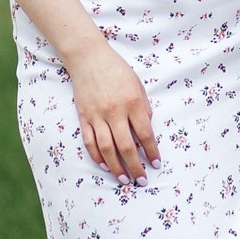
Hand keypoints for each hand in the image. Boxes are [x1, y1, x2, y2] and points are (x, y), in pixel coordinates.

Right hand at [69, 42, 158, 183]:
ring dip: (116, 167)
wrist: (89, 58)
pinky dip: (97, 157)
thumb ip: (144, 108)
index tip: (155, 164)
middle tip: (141, 180)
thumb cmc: (117, 70)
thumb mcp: (137, 85)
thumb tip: (146, 131)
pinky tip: (105, 165)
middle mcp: (115, 112)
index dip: (151, 152)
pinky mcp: (84, 117)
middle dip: (135, 167)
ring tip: (124, 180)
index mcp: (133, 102)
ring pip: (107, 149)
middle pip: (127, 146)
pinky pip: (90, 142)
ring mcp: (98, 116)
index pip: (145, 134)